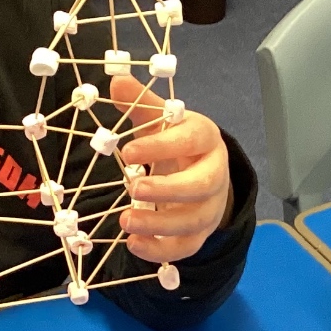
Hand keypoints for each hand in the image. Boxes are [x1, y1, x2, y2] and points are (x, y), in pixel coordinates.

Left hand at [110, 74, 232, 263]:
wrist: (203, 170)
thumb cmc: (177, 142)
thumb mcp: (162, 121)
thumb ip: (142, 104)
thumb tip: (115, 80)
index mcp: (205, 139)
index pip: (189, 141)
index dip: (161, 146)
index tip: (128, 151)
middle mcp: (215, 174)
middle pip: (201, 185)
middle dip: (167, 190)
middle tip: (132, 188)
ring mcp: (210, 207)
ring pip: (194, 221)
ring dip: (159, 224)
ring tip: (125, 221)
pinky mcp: (200, 232)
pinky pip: (187, 247)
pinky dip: (161, 250)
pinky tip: (134, 244)